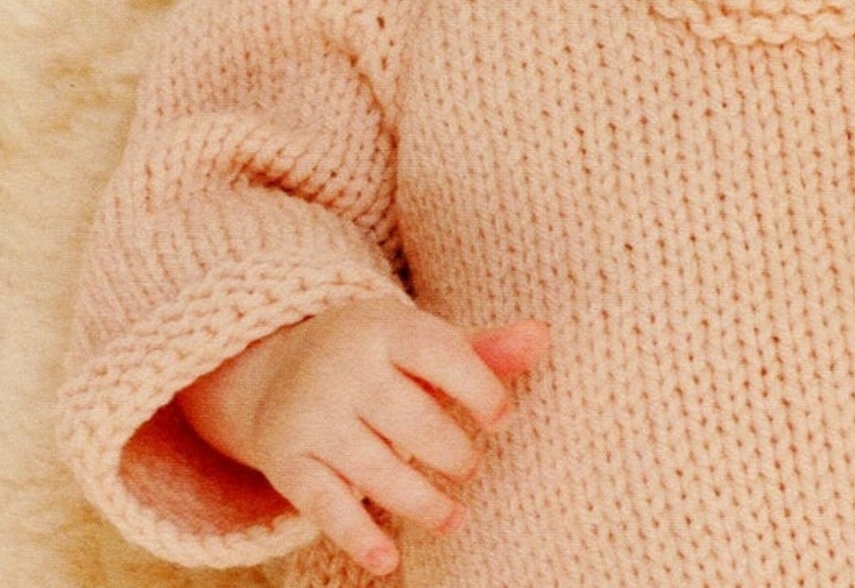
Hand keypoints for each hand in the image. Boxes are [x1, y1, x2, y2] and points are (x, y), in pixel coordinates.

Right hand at [178, 297, 548, 576]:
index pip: (442, 354)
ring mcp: (312, 415)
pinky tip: (389, 560)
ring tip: (455, 519)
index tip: (503, 421)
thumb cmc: (381, 356)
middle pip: (408, 418)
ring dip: (420, 501)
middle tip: (473, 468)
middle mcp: (344, 368)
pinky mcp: (288, 460)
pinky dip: (357, 536)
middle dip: (449, 451)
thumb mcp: (423, 343)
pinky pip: (323, 505)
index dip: (480, 389)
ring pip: (372, 468)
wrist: (278, 365)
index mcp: (386, 328)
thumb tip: (542, 337)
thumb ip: (483, 350)